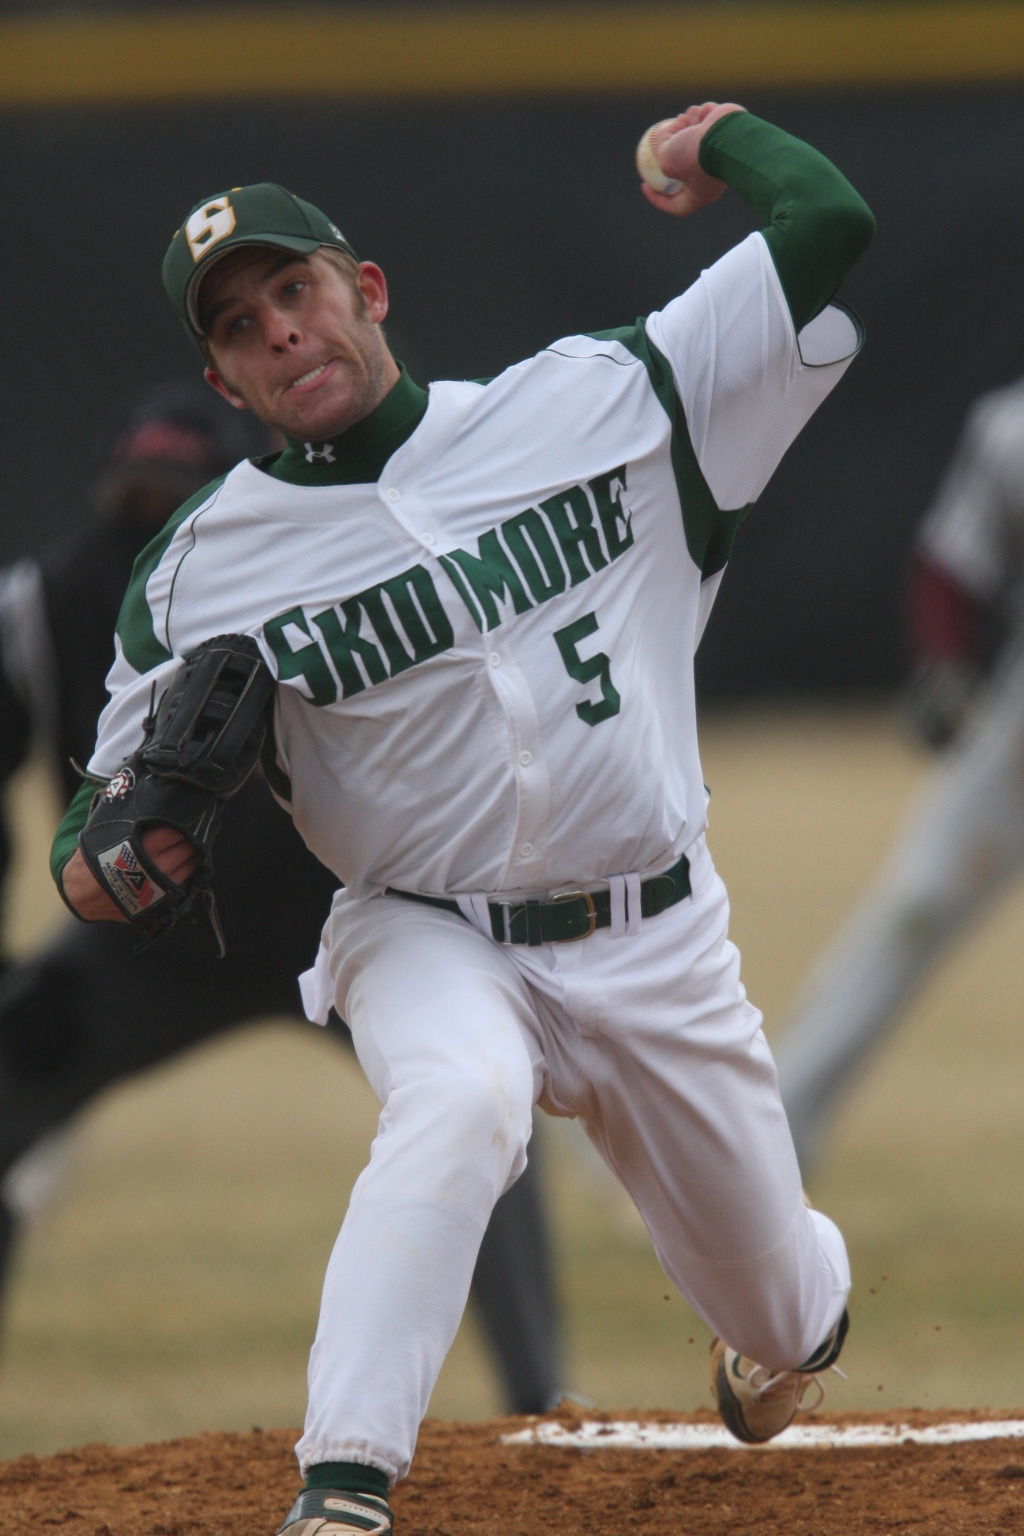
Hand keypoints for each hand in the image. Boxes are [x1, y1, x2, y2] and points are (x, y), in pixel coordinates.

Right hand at [61, 824, 198, 921]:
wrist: (81, 894)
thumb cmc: (93, 858)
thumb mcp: (104, 831)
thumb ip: (124, 814)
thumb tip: (132, 787)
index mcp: (143, 848)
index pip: (175, 831)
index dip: (182, 824)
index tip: (186, 817)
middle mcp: (156, 869)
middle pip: (186, 849)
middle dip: (190, 839)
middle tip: (192, 830)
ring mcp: (160, 889)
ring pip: (189, 868)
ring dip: (192, 856)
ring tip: (191, 846)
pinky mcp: (160, 903)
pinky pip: (184, 886)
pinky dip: (186, 875)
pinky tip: (184, 866)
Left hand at [640, 102, 744, 217]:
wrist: (726, 133)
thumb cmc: (695, 154)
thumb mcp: (667, 161)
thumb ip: (664, 156)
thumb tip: (674, 138)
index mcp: (699, 194)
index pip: (675, 204)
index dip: (656, 198)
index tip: (644, 184)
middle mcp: (710, 176)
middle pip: (683, 163)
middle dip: (672, 145)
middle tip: (668, 134)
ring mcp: (719, 154)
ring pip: (693, 135)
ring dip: (685, 123)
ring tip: (687, 119)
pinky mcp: (725, 132)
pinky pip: (706, 121)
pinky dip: (700, 115)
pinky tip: (702, 113)